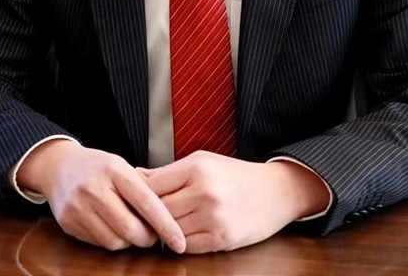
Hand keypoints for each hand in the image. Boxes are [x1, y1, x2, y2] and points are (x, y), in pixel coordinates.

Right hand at [16, 139, 185, 252]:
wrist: (58, 166)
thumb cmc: (97, 167)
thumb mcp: (120, 166)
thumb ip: (142, 188)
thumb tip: (168, 217)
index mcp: (114, 170)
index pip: (146, 202)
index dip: (166, 225)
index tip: (179, 242)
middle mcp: (95, 188)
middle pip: (130, 229)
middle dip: (146, 238)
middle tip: (152, 235)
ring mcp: (79, 206)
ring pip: (114, 241)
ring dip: (128, 242)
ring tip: (131, 230)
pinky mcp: (68, 223)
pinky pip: (98, 243)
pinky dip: (110, 240)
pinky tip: (111, 228)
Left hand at [138, 153, 328, 253]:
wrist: (275, 191)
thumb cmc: (235, 174)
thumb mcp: (203, 161)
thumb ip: (170, 172)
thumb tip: (135, 177)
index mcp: (196, 168)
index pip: (151, 185)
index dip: (139, 194)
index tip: (133, 198)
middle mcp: (204, 192)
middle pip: (158, 211)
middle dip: (149, 215)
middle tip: (142, 216)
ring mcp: (213, 217)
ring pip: (171, 231)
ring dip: (164, 231)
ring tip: (162, 225)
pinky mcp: (222, 239)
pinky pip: (188, 247)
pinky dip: (182, 242)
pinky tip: (184, 233)